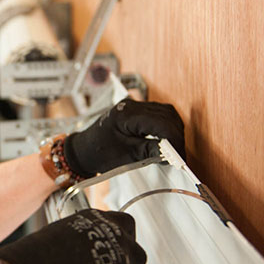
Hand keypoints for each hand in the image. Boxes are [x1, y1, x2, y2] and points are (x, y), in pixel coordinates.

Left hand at [65, 98, 184, 177]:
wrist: (83, 150)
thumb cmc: (99, 153)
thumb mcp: (127, 156)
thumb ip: (151, 151)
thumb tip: (173, 153)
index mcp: (126, 115)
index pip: (161, 123)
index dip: (174, 140)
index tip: (180, 157)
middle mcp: (131, 106)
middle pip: (166, 115)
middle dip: (175, 136)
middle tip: (178, 155)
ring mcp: (133, 106)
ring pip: (165, 113)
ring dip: (172, 130)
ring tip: (172, 149)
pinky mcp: (135, 111)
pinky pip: (158, 114)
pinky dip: (165, 126)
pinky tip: (165, 140)